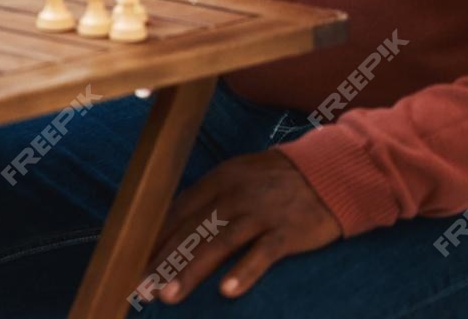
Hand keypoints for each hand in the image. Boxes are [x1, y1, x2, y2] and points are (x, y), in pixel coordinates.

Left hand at [137, 150, 339, 304]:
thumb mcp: (240, 175)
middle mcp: (236, 194)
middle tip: (141, 288)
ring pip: (219, 244)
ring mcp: (262, 212)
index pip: (178, 212)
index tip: (134, 263)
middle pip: (192, 231)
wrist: (333, 171)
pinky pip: (263, 253)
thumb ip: (210, 198)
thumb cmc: (279, 179)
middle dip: (164, 262)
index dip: (155, 239)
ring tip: (169, 295)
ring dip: (191, 271)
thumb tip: (175, 223)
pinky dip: (244, 272)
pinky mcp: (288, 231)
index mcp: (220, 179)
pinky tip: (226, 291)